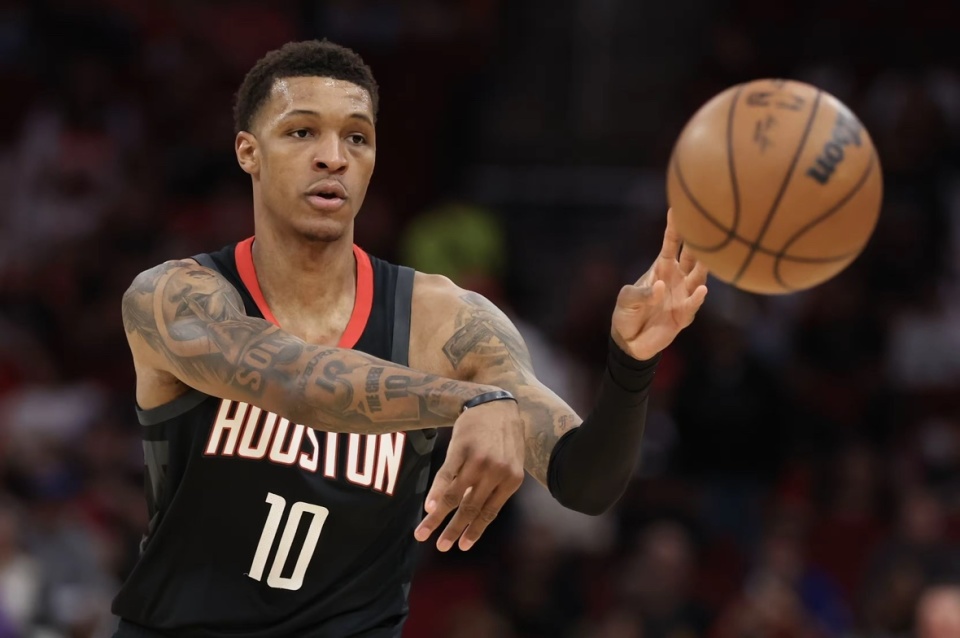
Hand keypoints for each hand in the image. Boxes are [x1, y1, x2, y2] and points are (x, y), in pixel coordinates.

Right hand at [414, 398, 523, 551]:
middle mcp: (496, 472)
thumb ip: (497, 485)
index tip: (462, 547)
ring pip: (454, 496)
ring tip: (423, 532)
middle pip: (470, 508)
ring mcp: (478, 460)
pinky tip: (429, 508)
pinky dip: (436, 493)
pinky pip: (446, 476)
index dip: (475, 531)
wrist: (494, 403)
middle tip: (441, 547)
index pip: (489, 512)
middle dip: (454, 530)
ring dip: (437, 518)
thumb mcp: (510, 461)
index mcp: (512, 479)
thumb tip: (476, 513)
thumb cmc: (503, 436)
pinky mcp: (461, 449)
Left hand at [612, 208, 708, 359]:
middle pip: (692, 257)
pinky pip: (692, 304)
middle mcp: (676, 279)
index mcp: (661, 268)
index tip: (678, 209)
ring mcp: (682, 296)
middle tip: (709, 226)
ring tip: (712, 256)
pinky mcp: (684, 315)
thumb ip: (642, 293)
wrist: (630, 341)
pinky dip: (696, 298)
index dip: (675, 228)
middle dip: (700, 242)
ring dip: (705, 268)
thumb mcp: (627, 299)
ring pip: (698, 278)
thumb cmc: (626, 314)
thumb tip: (661, 287)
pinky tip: (701, 290)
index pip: (671, 244)